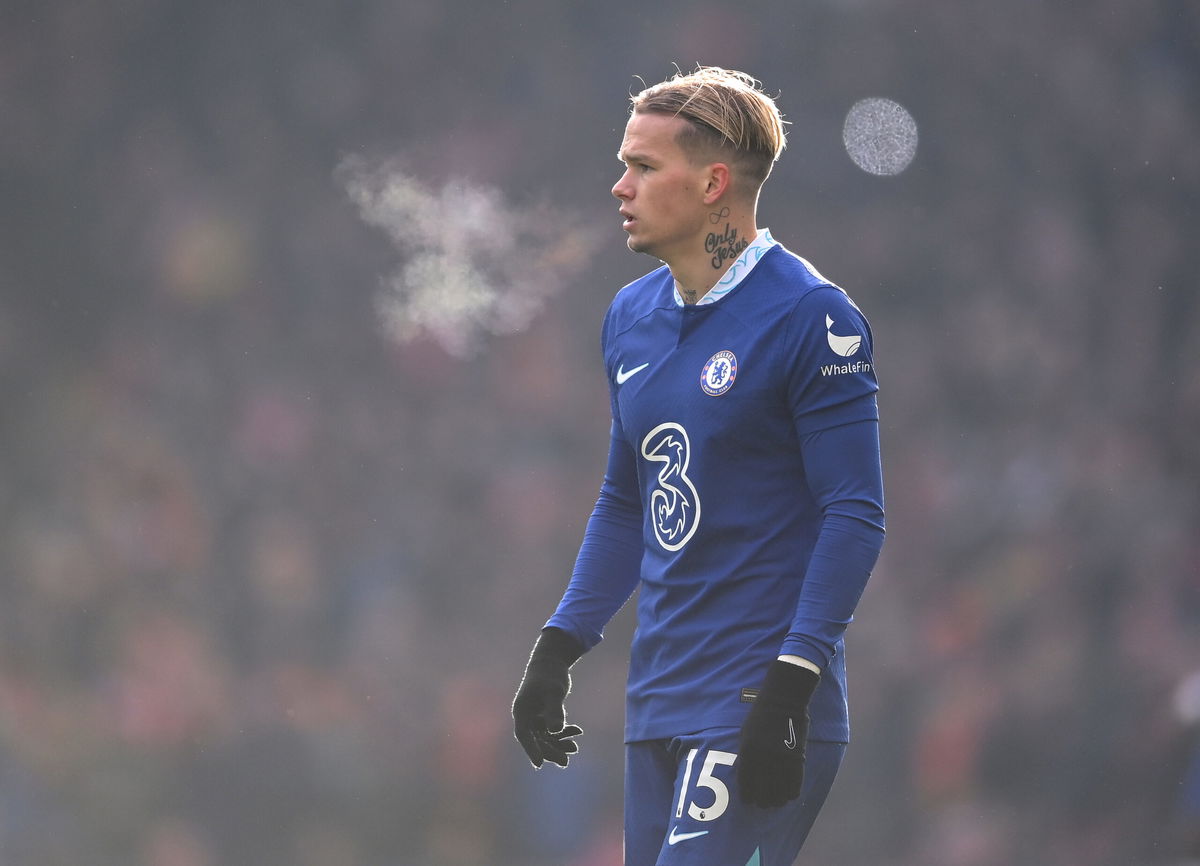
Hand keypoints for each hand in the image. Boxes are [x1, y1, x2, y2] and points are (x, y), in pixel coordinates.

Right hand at [512, 628, 584, 767]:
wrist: (552, 663)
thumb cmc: (550, 675)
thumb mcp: (554, 692)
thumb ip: (554, 711)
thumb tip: (555, 731)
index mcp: (522, 711)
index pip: (524, 735)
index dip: (531, 750)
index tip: (539, 764)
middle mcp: (526, 717)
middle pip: (536, 740)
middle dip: (550, 751)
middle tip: (565, 761)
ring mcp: (535, 718)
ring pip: (546, 738)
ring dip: (559, 744)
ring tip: (575, 748)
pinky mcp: (544, 716)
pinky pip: (553, 731)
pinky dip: (564, 733)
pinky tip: (578, 732)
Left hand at [737, 660, 819, 806]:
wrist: (783, 701)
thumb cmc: (760, 717)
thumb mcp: (745, 735)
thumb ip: (745, 757)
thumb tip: (746, 778)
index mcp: (748, 752)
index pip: (745, 784)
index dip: (747, 796)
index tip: (748, 802)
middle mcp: (764, 759)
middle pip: (762, 793)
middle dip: (761, 802)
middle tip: (762, 804)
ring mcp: (781, 760)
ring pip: (779, 793)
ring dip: (777, 801)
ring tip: (775, 802)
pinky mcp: (797, 758)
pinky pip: (795, 785)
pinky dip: (791, 794)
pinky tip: (788, 795)